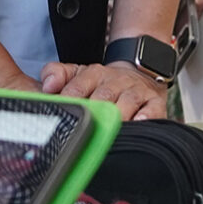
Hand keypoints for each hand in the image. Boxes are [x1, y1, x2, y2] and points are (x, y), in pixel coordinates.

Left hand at [41, 60, 171, 122]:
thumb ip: (55, 74)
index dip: (70, 99)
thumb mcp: (77, 73)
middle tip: (85, 128)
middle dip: (95, 112)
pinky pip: (153, 110)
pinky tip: (139, 124)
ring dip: (119, 115)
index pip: (78, 86)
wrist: (138, 74)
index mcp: (93, 74)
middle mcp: (115, 81)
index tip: (63, 113)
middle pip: (103, 96)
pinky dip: (147, 117)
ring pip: (127, 102)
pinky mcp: (155, 102)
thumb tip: (47, 86)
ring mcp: (136, 91)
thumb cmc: (102, 83)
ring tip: (111, 130)